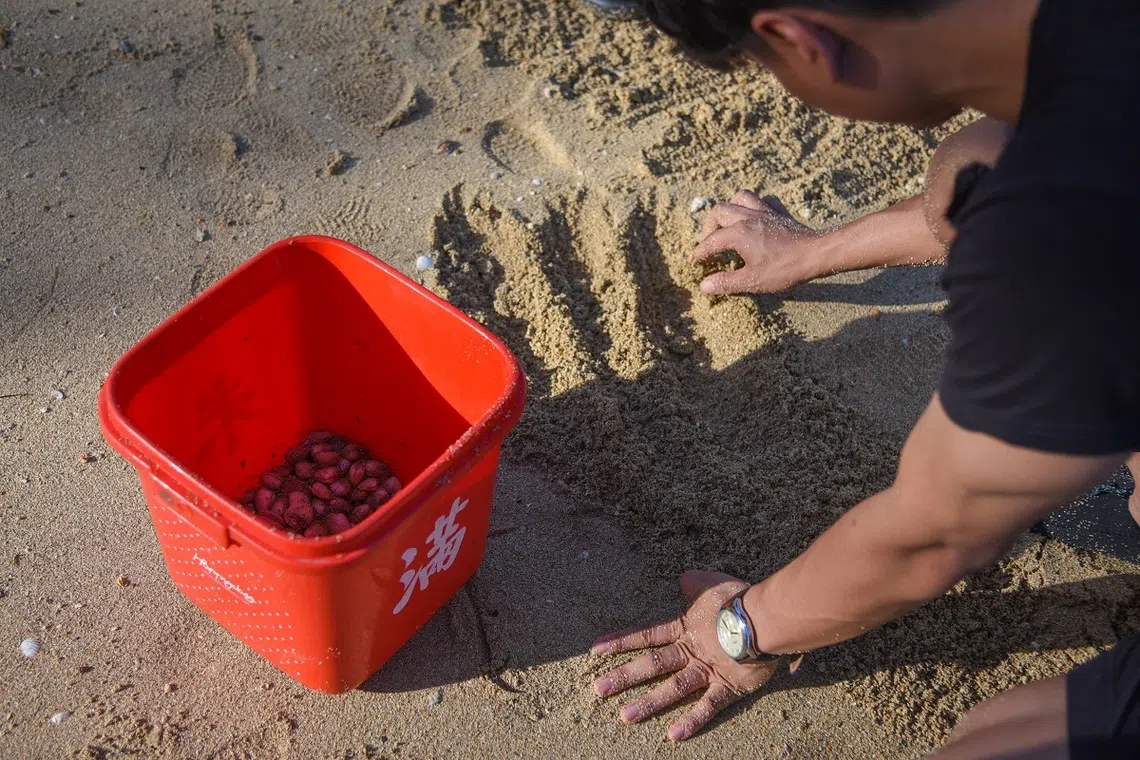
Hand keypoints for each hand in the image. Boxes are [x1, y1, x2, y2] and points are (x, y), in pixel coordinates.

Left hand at [591, 571, 781, 741]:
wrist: (766, 617)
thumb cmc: (740, 597)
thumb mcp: (712, 583)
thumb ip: (695, 584)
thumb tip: (682, 580)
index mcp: (685, 627)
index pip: (647, 634)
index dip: (621, 641)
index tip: (595, 650)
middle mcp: (690, 651)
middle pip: (652, 664)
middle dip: (624, 677)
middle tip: (598, 690)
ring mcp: (707, 670)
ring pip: (673, 688)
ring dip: (649, 703)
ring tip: (626, 717)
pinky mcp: (728, 687)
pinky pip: (708, 707)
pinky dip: (692, 721)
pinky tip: (673, 735)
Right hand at [691, 190, 822, 294]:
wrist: (816, 254)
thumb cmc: (784, 269)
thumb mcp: (752, 281)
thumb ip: (726, 282)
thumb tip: (703, 286)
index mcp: (738, 233)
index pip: (711, 242)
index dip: (699, 252)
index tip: (693, 262)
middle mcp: (747, 217)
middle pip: (719, 212)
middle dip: (709, 227)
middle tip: (709, 243)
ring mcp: (764, 211)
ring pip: (739, 198)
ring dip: (730, 208)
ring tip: (728, 223)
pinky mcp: (779, 212)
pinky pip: (764, 200)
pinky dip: (756, 205)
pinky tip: (756, 217)